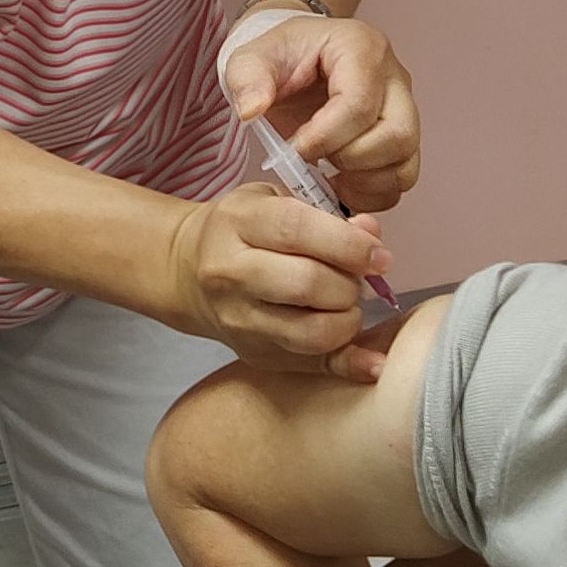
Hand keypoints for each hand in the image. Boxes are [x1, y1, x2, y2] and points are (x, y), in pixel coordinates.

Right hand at [164, 185, 392, 373]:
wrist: (187, 271)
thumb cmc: (244, 230)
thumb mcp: (275, 202)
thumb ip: (326, 216)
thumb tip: (371, 236)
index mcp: (236, 223)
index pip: (297, 230)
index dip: (348, 244)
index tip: (378, 255)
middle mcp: (231, 273)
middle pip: (306, 285)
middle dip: (349, 284)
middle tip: (357, 279)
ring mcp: (239, 319)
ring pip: (310, 333)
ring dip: (348, 321)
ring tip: (347, 305)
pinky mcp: (253, 353)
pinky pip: (311, 364)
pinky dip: (349, 364)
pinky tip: (372, 362)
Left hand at [221, 12, 421, 212]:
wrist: (299, 60)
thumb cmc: (282, 58)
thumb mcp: (252, 58)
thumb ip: (246, 79)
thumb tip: (251, 110)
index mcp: (361, 48)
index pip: (358, 104)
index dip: (324, 137)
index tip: (293, 149)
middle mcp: (395, 79)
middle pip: (398, 135)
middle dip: (351, 160)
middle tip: (315, 160)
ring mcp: (405, 109)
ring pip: (406, 162)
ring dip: (365, 182)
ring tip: (327, 177)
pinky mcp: (403, 138)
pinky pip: (403, 178)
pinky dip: (373, 194)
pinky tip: (340, 186)